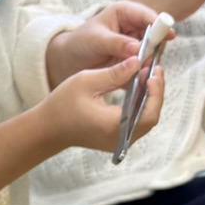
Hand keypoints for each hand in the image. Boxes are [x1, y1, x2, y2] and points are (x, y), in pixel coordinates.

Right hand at [39, 52, 164, 156]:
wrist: (48, 129)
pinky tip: (137, 89)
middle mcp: (120, 138)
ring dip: (149, 99)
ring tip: (146, 76)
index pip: (148, 112)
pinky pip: (136, 123)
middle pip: (150, 117)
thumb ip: (114, 73)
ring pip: (145, 120)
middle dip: (156, 93)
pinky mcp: (116, 140)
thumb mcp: (86, 81)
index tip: (154, 72)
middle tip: (154, 70)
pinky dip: (140, 106)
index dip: (156, 92)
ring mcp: (119, 142)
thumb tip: (137, 62)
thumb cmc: (62, 105)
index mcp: (113, 125)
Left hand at [45, 0, 153, 88]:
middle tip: (148, 60)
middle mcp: (134, 27)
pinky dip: (142, 73)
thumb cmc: (80, 42)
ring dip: (149, 63)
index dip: (159, 24)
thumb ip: (116, 43)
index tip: (168, 36)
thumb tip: (136, 48)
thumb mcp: (96, 40)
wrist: (70, 60)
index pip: (147, 15)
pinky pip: (145, 66)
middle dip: (154, 48)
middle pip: (154, 35)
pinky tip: (137, 80)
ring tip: (140, 72)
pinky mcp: (134, 61)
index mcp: (125, 12)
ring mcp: (136, 44)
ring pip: (152, 52)